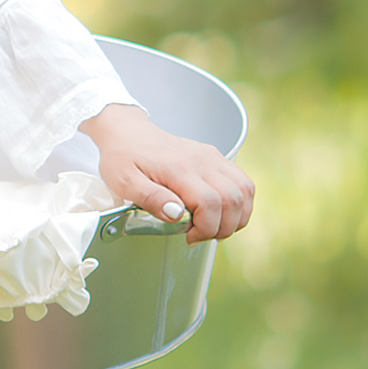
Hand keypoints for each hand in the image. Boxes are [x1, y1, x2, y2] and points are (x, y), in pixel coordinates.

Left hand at [79, 103, 254, 243]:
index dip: (205, 227)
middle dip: (222, 227)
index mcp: (177, 168)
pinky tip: (224, 212)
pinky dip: (241, 203)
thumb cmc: (123, 157)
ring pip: (244, 191)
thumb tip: (177, 214)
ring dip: (236, 217)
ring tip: (214, 226)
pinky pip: (243, 182)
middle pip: (232, 199)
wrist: (127, 132)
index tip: (188, 236)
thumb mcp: (123, 182)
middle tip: (200, 234)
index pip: (209, 202)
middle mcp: (200, 160)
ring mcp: (211, 157)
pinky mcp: (216, 157)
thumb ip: (150, 198)